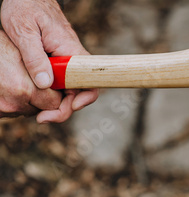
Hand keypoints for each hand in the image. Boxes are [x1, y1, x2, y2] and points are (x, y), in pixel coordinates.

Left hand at [1, 0, 98, 122]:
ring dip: (56, 103)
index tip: (67, 107)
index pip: (90, 82)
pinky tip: (36, 96)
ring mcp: (68, 62)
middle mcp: (75, 60)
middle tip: (42, 118)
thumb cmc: (25, 8)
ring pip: (69, 90)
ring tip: (37, 110)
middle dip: (63, 109)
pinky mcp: (60, 63)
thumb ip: (34, 58)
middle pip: (79, 92)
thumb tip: (45, 85)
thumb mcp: (23, 31)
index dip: (83, 100)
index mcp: (72, 52)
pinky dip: (51, 93)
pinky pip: (61, 83)